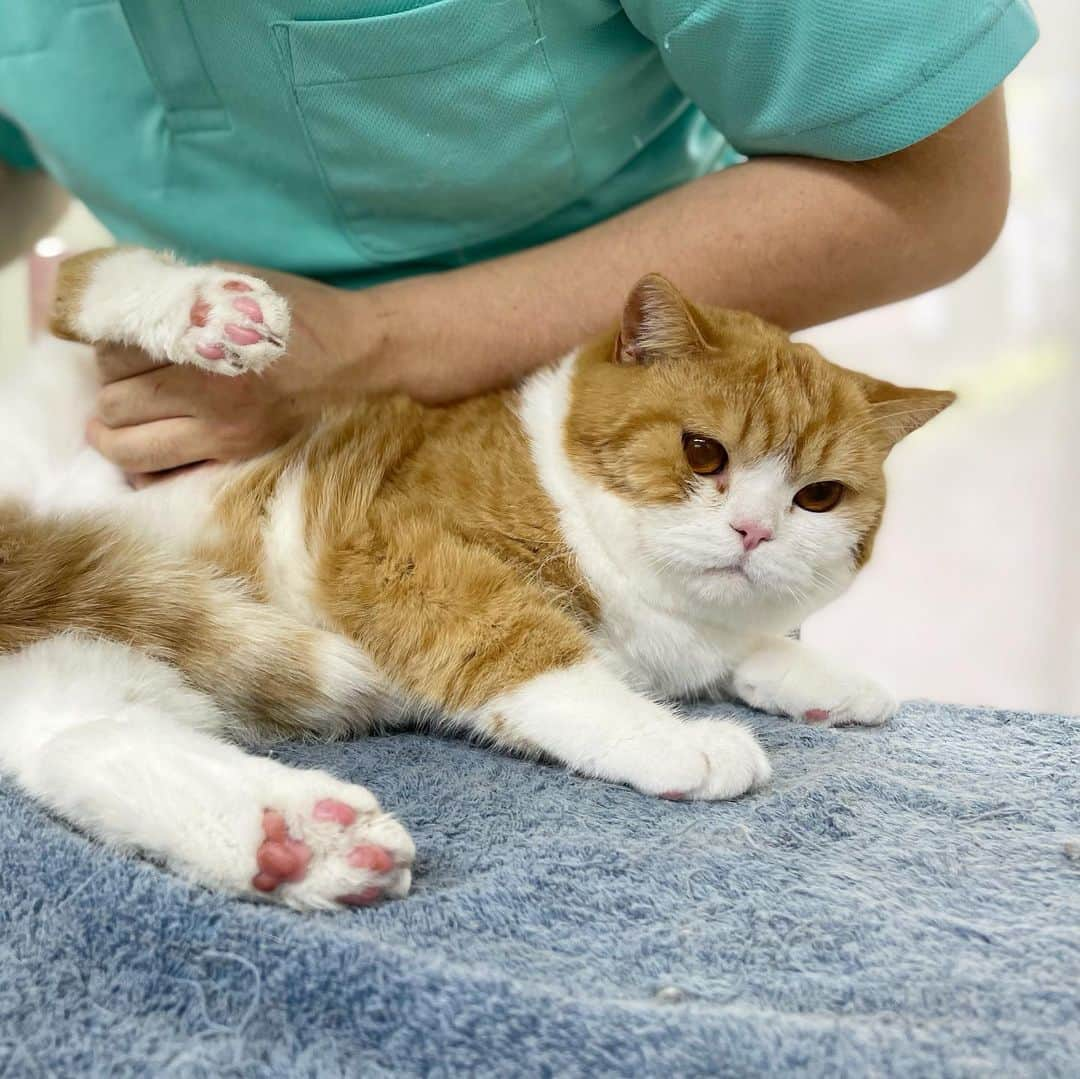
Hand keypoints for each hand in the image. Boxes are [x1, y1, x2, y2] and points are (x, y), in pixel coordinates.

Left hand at [86, 267, 378, 483]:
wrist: (361, 356)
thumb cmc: (302, 313)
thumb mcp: (237, 282)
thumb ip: (181, 294)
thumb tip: (129, 301)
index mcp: (205, 345)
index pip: (116, 354)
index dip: (106, 347)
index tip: (119, 344)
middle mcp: (209, 397)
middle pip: (115, 405)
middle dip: (108, 390)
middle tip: (121, 382)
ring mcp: (224, 435)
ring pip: (129, 450)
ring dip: (114, 432)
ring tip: (121, 420)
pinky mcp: (238, 457)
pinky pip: (167, 475)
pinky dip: (145, 464)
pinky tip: (148, 447)